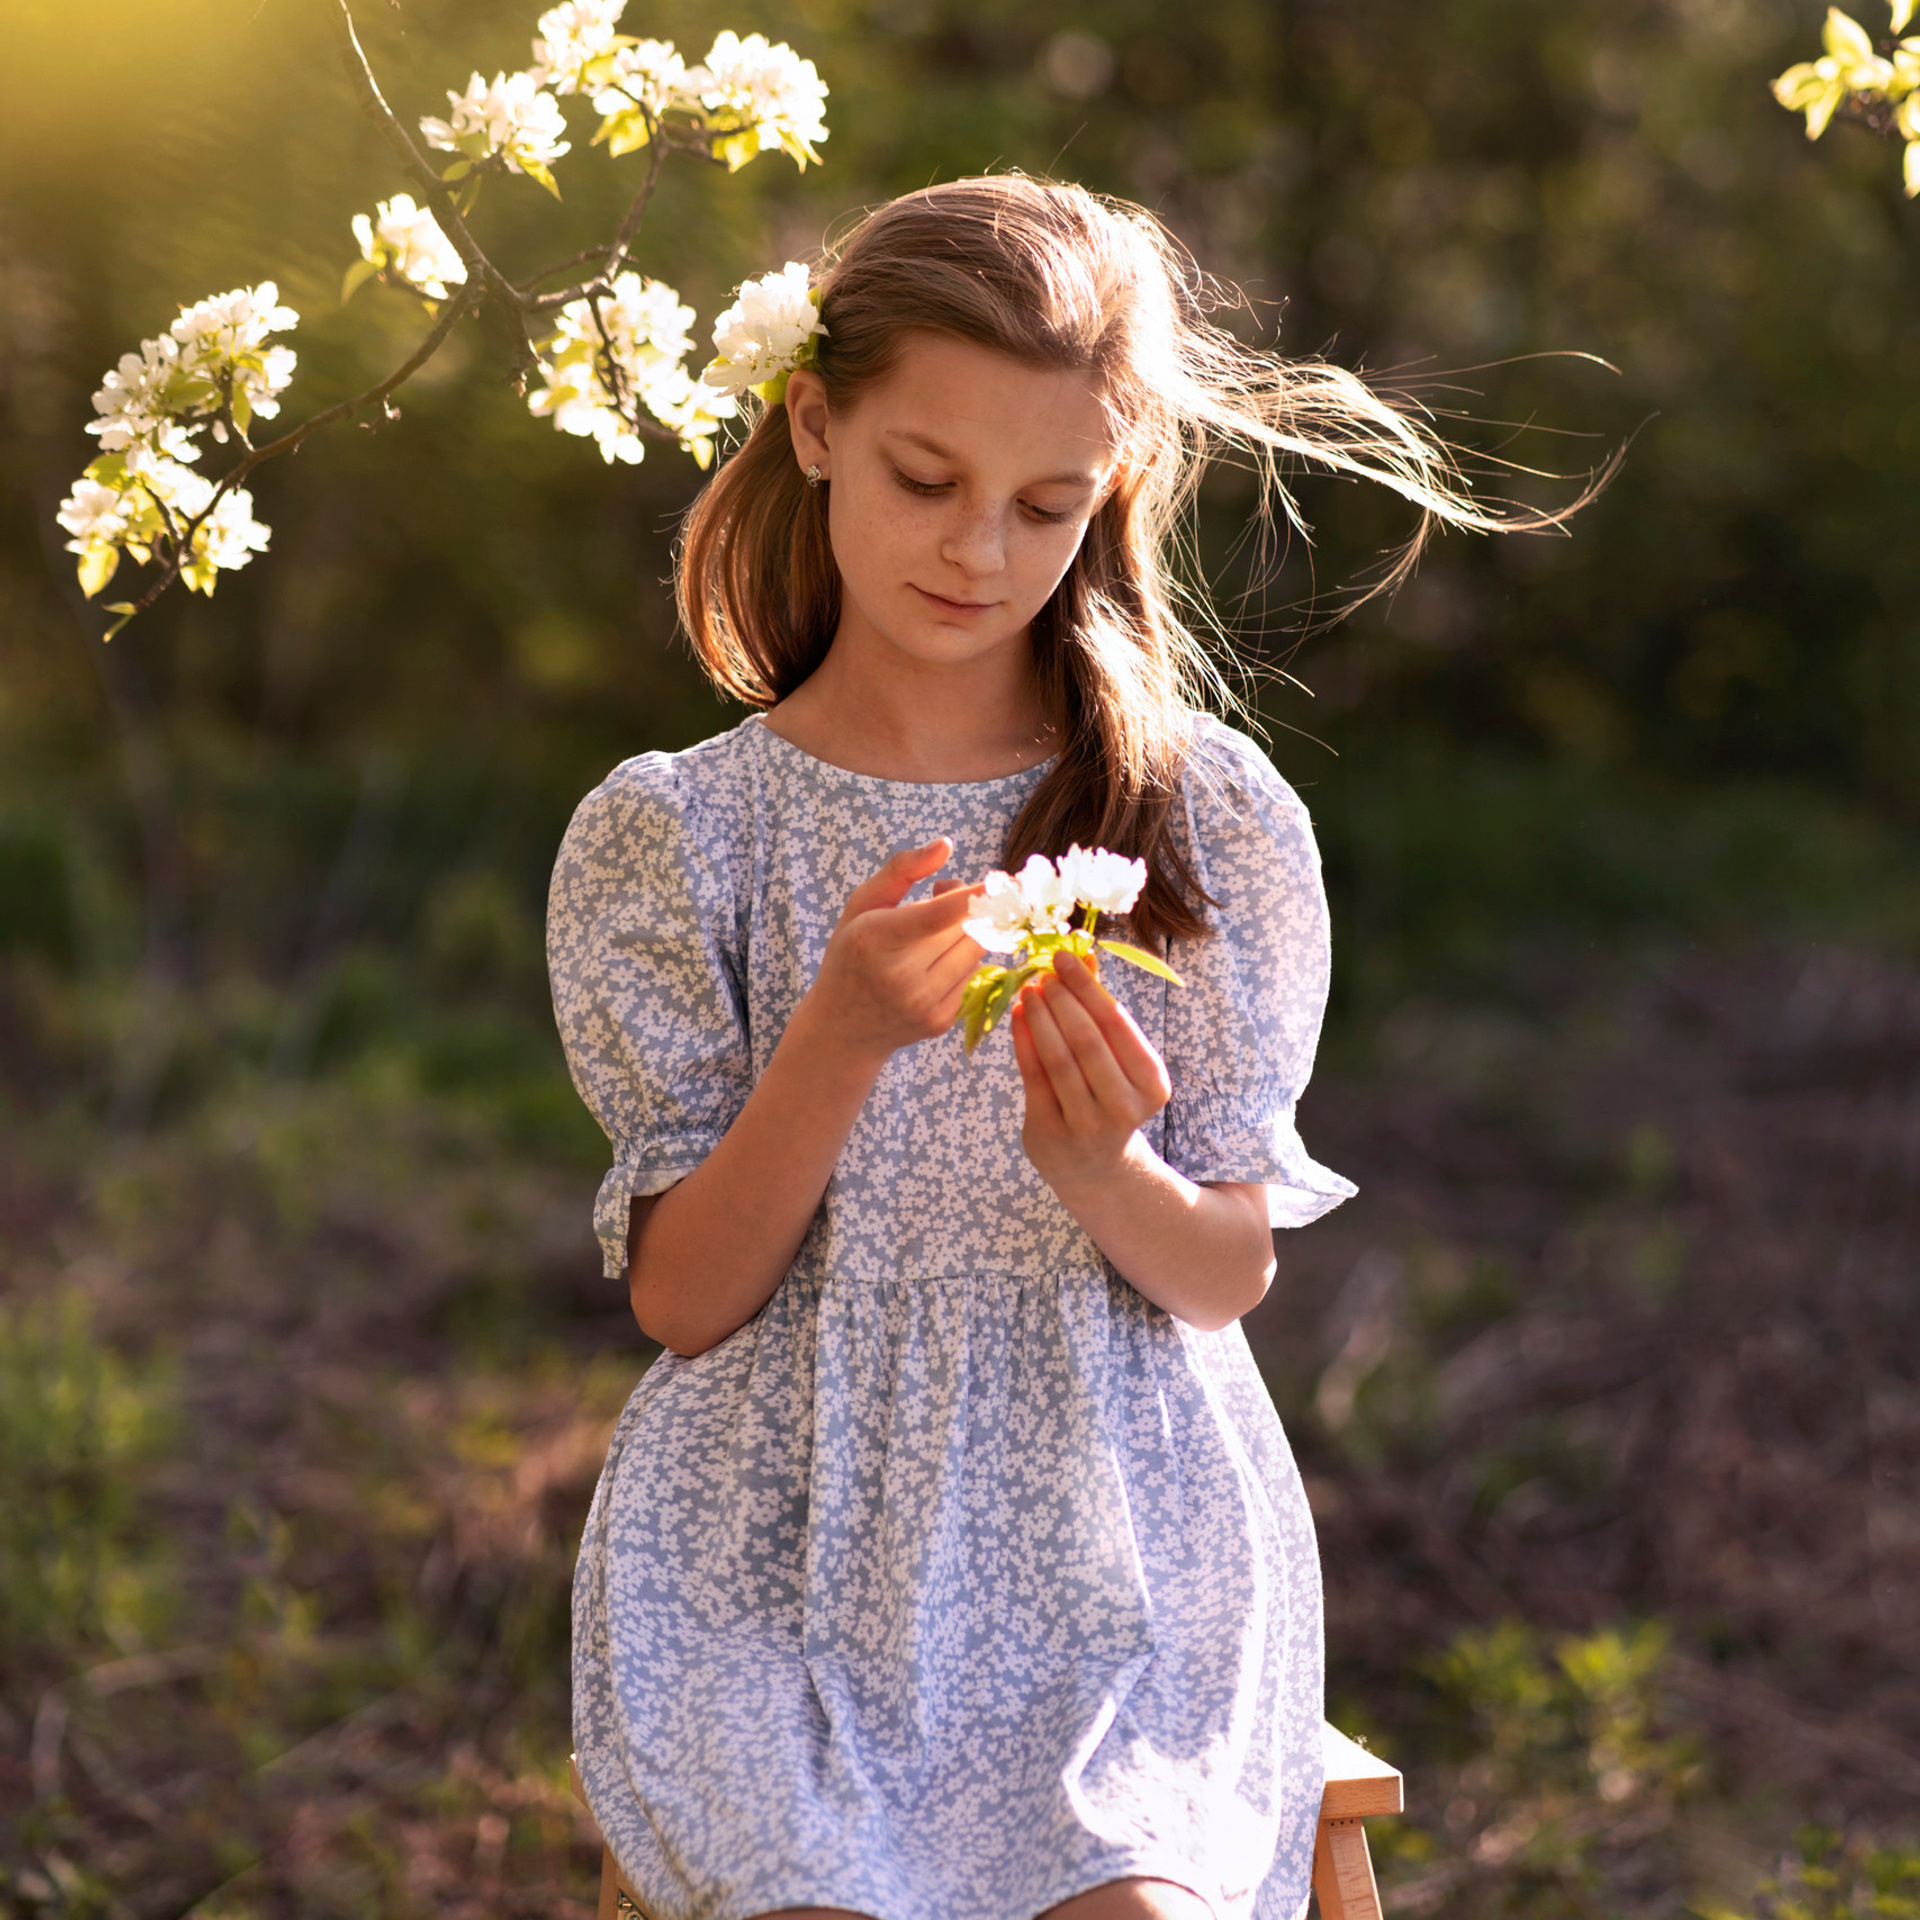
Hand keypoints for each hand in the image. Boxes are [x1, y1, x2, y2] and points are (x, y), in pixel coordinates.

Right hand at [803, 838, 983, 1068]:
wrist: (842, 1027)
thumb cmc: (852, 953)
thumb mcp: (862, 905)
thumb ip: (902, 869)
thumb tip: (946, 845)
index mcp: (874, 940)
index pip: (936, 916)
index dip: (974, 896)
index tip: (1002, 880)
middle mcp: (900, 977)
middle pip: (965, 928)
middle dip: (967, 905)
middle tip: (941, 894)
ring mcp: (923, 1003)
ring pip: (976, 950)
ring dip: (969, 930)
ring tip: (937, 928)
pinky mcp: (941, 1021)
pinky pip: (974, 974)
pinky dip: (965, 959)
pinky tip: (938, 960)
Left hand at [1010, 949, 1172, 1196]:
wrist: (1095, 1165)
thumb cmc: (1109, 1095)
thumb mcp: (1119, 1058)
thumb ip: (1101, 1010)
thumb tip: (1082, 954)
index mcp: (1152, 1085)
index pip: (1116, 1024)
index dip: (1086, 987)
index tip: (1064, 958)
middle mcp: (1123, 1108)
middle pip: (1086, 1040)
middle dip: (1061, 999)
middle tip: (1043, 972)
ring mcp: (1085, 1125)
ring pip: (1057, 1058)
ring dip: (1039, 1017)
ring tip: (1029, 990)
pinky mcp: (1049, 1133)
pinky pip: (1033, 1077)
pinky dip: (1023, 1040)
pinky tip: (1018, 1016)